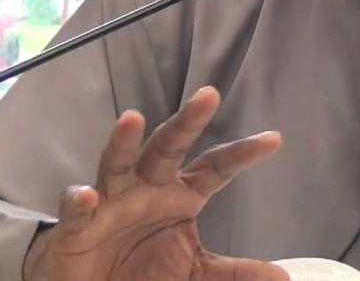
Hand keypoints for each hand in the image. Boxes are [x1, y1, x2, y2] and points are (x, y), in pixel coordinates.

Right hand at [23, 86, 287, 280]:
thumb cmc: (145, 268)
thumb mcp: (195, 272)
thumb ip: (232, 272)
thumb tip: (281, 276)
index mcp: (180, 194)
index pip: (216, 168)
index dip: (242, 153)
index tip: (274, 140)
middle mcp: (147, 187)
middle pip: (169, 147)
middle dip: (187, 122)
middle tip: (209, 95)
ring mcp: (110, 201)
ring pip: (117, 163)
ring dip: (123, 141)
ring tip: (131, 118)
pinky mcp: (78, 226)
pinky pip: (79, 209)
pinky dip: (81, 201)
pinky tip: (89, 195)